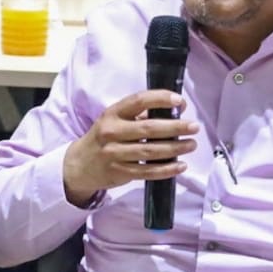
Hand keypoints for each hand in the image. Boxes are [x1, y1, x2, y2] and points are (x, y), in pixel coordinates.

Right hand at [62, 90, 197, 205]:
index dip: (160, 99)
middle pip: (148, 129)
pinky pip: (147, 172)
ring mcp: (114, 154)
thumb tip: (175, 110)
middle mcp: (111, 132)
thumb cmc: (104, 138)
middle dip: (175, 127)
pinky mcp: (119, 173)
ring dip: (175, 148)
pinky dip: (166, 169)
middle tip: (194, 127)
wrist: (79, 165)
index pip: (138, 101)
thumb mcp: (114, 121)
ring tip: (191, 145)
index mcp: (112, 113)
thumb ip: (140, 115)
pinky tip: (180, 165)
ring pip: (150, 151)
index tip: (180, 101)